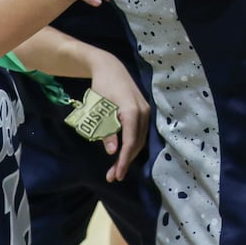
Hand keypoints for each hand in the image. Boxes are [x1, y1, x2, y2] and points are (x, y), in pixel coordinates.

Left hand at [86, 49, 151, 182]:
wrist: (110, 68)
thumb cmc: (102, 87)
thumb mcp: (99, 110)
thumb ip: (106, 131)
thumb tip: (113, 152)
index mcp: (132, 111)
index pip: (130, 142)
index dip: (124, 161)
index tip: (117, 175)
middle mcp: (143, 112)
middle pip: (137, 143)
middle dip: (126, 161)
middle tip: (112, 176)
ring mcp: (146, 111)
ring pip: (140, 139)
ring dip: (129, 154)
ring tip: (116, 168)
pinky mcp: (144, 111)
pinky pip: (140, 132)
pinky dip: (132, 144)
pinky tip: (123, 153)